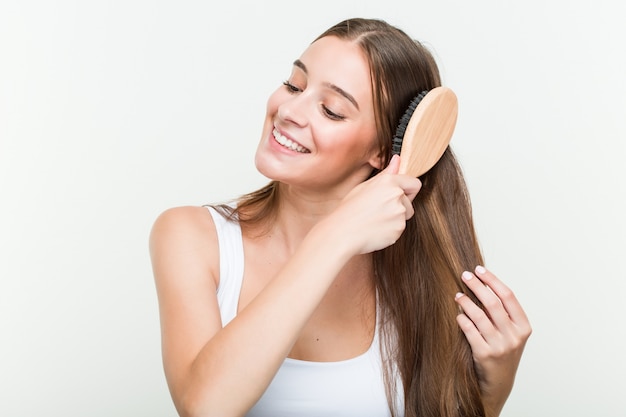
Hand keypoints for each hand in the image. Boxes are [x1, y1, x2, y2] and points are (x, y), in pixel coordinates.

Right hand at [324, 154, 421, 254]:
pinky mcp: (399, 228)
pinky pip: (399, 229)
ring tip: (375, 220)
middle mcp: (396, 195)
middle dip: (400, 208)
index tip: (398, 196)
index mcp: (388, 181)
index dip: (407, 191)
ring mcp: (399, 212)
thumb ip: (385, 174)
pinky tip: (375, 229)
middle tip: (380, 211)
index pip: (414, 183)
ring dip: (394, 220)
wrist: (342, 233)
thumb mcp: (364, 187)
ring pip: (405, 217)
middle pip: (410, 203)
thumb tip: (397, 160)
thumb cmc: (349, 210)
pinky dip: (390, 231)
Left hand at [455, 266, 531, 416]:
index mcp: (524, 326)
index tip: (479, 269)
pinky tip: (458, 314)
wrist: (499, 382)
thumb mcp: (510, 332)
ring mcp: (500, 346)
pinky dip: (462, 319)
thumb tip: (481, 284)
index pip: (508, 296)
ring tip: (457, 295)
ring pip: (480, 316)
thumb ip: (502, 312)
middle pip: (493, 303)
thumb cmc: (502, 351)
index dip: (493, 280)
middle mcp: (514, 336)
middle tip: (464, 275)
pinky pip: (470, 331)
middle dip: (477, 286)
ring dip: (466, 302)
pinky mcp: (485, 355)